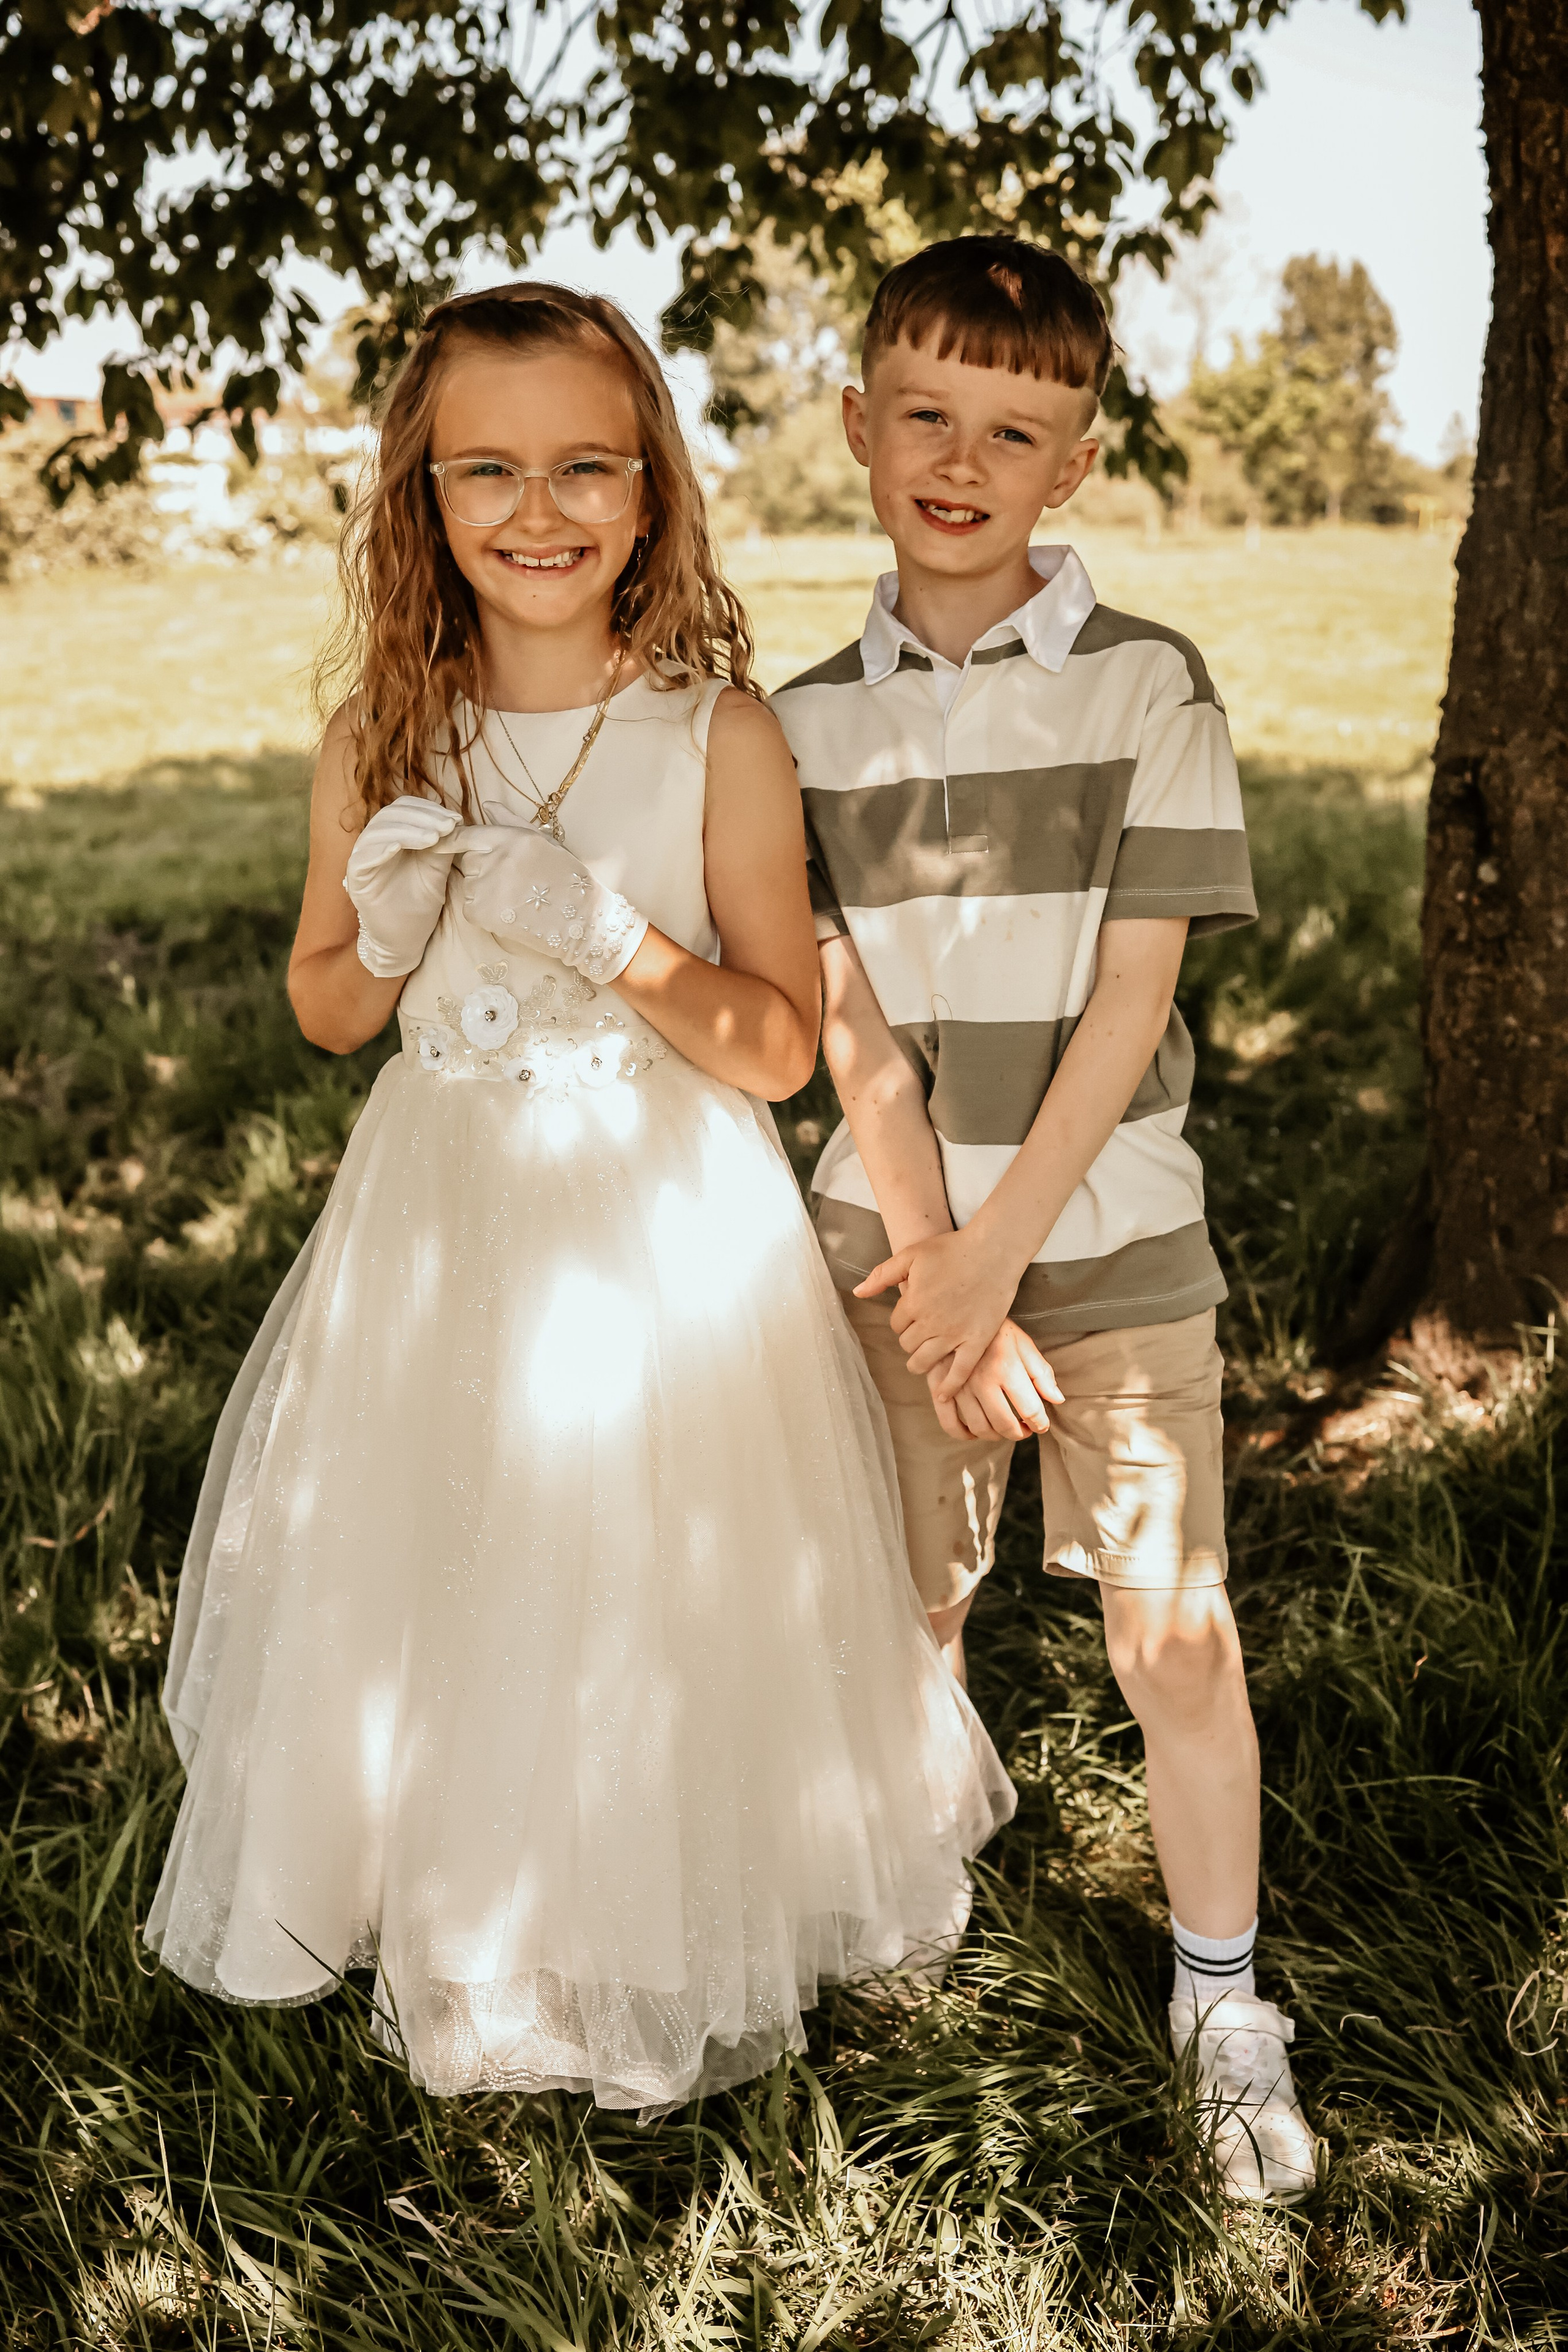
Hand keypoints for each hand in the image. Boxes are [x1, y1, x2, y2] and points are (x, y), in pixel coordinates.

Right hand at [343, 795, 462, 977]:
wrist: (406, 940)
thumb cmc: (420, 906)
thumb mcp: (436, 870)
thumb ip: (442, 845)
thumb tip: (454, 820)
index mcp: (395, 836)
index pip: (405, 809)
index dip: (429, 809)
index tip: (455, 819)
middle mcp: (376, 843)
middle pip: (392, 815)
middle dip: (422, 818)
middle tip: (446, 826)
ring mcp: (363, 858)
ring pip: (378, 831)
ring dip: (407, 830)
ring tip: (433, 838)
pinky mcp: (356, 877)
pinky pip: (364, 855)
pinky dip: (381, 847)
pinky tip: (400, 847)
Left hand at [455, 822, 647, 982]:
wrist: (580, 921)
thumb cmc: (566, 878)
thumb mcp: (544, 842)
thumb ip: (511, 822)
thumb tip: (486, 804)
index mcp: (512, 838)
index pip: (467, 834)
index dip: (452, 839)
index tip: (439, 842)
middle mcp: (497, 859)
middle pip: (469, 859)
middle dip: (482, 866)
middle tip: (511, 879)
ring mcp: (487, 887)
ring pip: (469, 883)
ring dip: (483, 889)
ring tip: (514, 897)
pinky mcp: (481, 912)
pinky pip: (469, 905)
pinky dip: (482, 910)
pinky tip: (508, 912)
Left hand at [855, 1222, 1023, 1395]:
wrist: (994, 1251)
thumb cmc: (952, 1249)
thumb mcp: (911, 1255)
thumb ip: (882, 1275)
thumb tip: (858, 1292)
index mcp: (913, 1303)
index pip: (896, 1324)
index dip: (902, 1319)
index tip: (913, 1312)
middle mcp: (931, 1323)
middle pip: (907, 1345)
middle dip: (910, 1339)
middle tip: (921, 1332)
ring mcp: (954, 1335)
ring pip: (925, 1362)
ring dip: (919, 1362)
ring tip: (922, 1359)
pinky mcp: (977, 1341)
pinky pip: (960, 1372)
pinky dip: (949, 1386)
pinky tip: (943, 1395)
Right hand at [945, 1319, 1062, 1439]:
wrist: (955, 1311)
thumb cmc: (994, 1329)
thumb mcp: (1022, 1343)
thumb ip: (1041, 1373)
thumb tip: (1057, 1400)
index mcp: (1006, 1367)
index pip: (1030, 1410)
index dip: (1040, 1423)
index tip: (1041, 1424)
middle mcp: (981, 1380)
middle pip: (1004, 1424)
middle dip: (1019, 1433)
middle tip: (1025, 1429)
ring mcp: (958, 1386)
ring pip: (979, 1428)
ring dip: (995, 1436)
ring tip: (1003, 1428)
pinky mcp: (939, 1388)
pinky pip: (950, 1424)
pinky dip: (964, 1434)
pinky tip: (975, 1431)